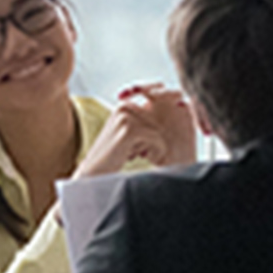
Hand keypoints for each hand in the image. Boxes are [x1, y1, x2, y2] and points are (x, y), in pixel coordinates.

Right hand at [74, 83, 197, 177]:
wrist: (93, 174)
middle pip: (160, 119)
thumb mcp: (130, 136)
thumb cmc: (114, 158)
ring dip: (153, 148)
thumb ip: (146, 123)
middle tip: (137, 152)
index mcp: (125, 105)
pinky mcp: (129, 130)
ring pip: (159, 131)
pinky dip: (153, 153)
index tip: (168, 121)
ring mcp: (126, 117)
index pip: (157, 98)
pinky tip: (133, 159)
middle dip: (156, 139)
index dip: (167, 108)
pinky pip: (157, 140)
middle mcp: (125, 106)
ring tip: (131, 155)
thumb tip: (179, 106)